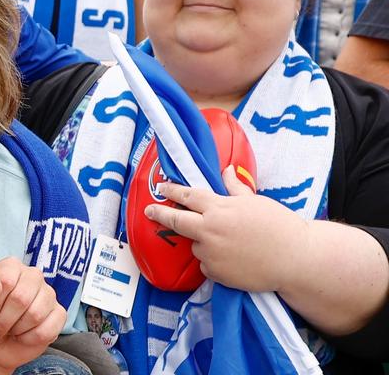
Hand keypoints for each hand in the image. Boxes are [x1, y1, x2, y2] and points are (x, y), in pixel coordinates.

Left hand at [0, 257, 65, 371]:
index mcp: (11, 266)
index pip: (5, 281)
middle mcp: (33, 275)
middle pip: (21, 298)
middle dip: (3, 320)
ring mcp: (49, 294)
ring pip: (35, 315)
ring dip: (16, 330)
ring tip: (9, 330)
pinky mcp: (59, 314)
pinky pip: (47, 330)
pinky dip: (29, 339)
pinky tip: (23, 336)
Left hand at [145, 165, 308, 291]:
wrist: (295, 259)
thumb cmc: (279, 226)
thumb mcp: (255, 202)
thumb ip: (234, 189)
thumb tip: (226, 170)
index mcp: (218, 208)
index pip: (187, 196)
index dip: (171, 191)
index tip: (161, 188)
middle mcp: (209, 229)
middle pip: (175, 220)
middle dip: (159, 213)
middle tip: (149, 211)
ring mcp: (211, 252)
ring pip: (196, 245)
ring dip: (204, 242)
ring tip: (232, 244)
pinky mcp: (216, 273)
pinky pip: (207, 264)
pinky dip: (214, 261)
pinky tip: (234, 259)